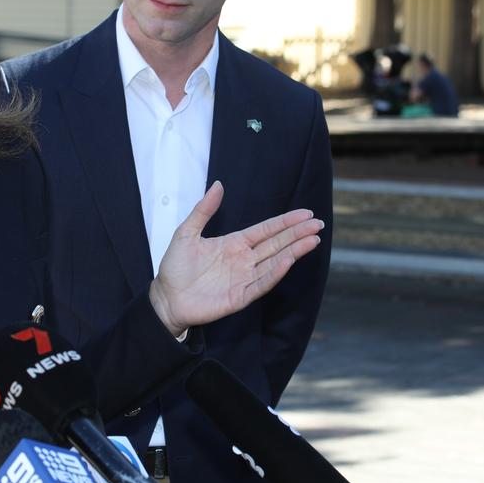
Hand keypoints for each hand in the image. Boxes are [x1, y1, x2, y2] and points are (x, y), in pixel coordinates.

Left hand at [148, 182, 323, 335]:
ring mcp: (244, 278)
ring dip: (294, 251)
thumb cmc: (175, 267)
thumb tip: (218, 185)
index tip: (305, 213)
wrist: (166, 298)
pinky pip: (261, 283)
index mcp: (234, 244)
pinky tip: (289, 261)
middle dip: (297, 234)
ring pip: (275, 262)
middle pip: (276, 244)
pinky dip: (275, 273)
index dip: (285, 222)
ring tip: (313, 239)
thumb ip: (203, 210)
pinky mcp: (240, 296)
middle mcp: (244, 260)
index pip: (266, 230)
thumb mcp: (186, 232)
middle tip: (317, 224)